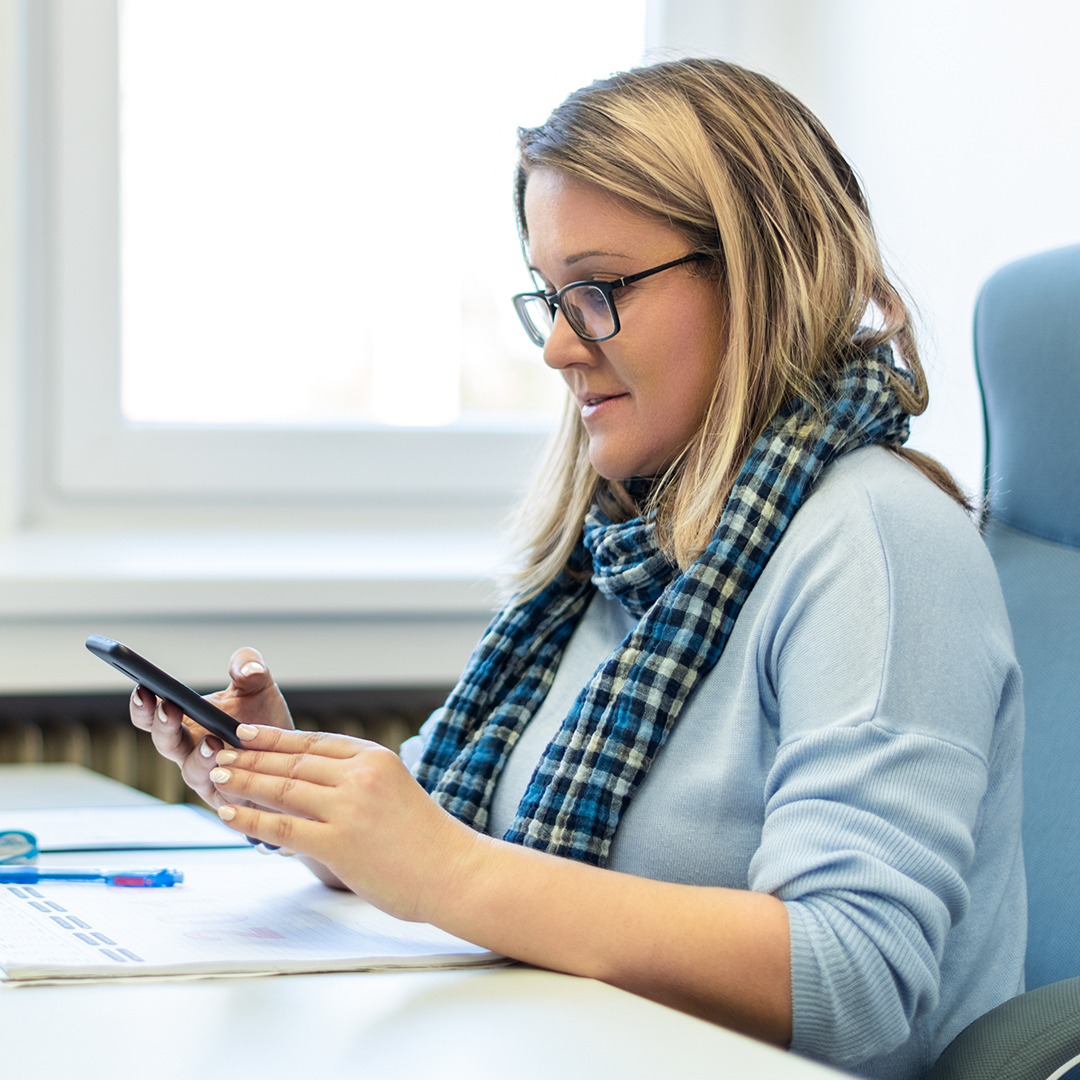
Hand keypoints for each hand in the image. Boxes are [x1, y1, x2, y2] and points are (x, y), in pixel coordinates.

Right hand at [128, 647, 293, 808]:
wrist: (291, 754)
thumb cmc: (265, 719)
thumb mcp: (258, 684)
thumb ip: (248, 665)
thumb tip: (247, 669)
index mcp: (187, 721)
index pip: (153, 715)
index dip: (142, 704)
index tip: (143, 688)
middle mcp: (190, 750)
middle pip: (165, 742)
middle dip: (163, 726)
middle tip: (168, 708)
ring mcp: (207, 775)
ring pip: (192, 771)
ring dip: (198, 757)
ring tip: (211, 742)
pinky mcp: (228, 795)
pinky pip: (222, 791)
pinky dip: (227, 779)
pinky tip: (236, 766)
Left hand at [207, 725, 485, 920]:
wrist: (453, 871)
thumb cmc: (425, 839)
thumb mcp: (393, 790)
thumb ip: (354, 783)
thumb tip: (306, 784)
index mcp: (375, 757)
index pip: (313, 742)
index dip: (274, 739)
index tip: (246, 735)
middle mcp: (360, 775)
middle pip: (292, 762)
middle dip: (250, 757)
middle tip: (218, 754)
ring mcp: (349, 808)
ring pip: (282, 788)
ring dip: (244, 781)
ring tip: (217, 777)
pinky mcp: (339, 843)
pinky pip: (283, 827)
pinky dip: (251, 819)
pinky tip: (229, 814)